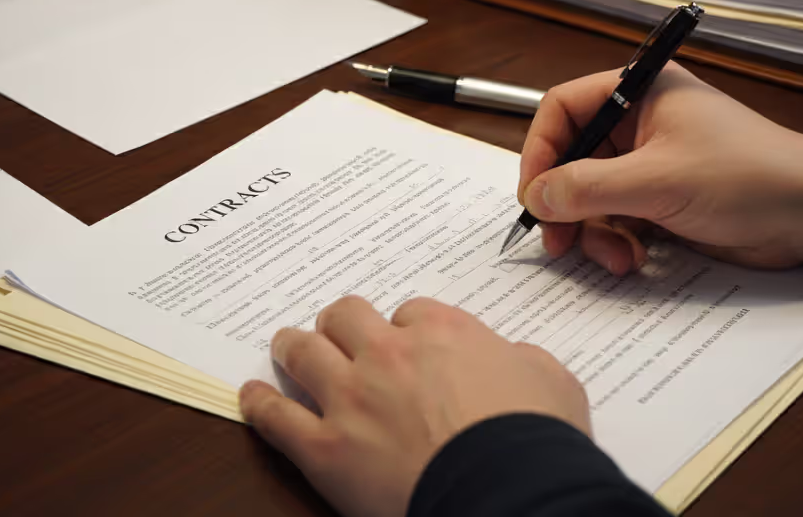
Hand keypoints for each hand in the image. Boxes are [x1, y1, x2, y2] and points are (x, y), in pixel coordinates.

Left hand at [239, 296, 589, 516]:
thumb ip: (519, 358)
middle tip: (338, 330)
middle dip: (342, 322)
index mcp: (444, 332)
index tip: (408, 341)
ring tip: (286, 344)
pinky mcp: (325, 449)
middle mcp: (389, 355)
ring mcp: (351, 399)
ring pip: (303, 352)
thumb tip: (510, 361)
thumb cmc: (537, 438)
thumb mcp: (552, 378)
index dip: (407, 327)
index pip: (410, 311)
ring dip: (294, 345)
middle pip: (346, 317)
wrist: (508, 492)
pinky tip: (251, 394)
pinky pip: (277, 417)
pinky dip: (260, 403)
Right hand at [519, 63, 802, 273]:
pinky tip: (635, 261)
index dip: (541, 151)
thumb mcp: (659, 181)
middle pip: (572, 158)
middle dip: (565, 203)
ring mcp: (652, 163)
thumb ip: (589, 187)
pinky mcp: (664, 200)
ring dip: (593, 231)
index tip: (534, 196)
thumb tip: (535, 197)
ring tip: (616, 259)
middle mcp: (640, 123)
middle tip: (558, 244)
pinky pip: (618, 219)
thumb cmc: (747, 177)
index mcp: (639, 93)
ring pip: (592, 196)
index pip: (563, 109)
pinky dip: (617, 242)